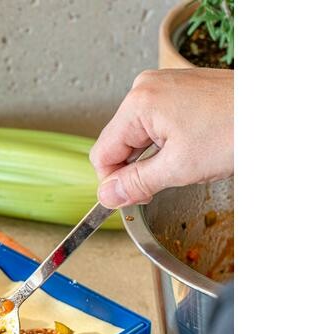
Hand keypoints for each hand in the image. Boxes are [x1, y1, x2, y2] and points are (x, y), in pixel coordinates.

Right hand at [89, 68, 232, 207]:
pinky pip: (159, 124)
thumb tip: (107, 196)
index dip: (115, 182)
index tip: (133, 199)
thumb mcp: (178, 169)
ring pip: (140, 136)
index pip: (103, 154)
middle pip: (120, 143)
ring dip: (156, 157)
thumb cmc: (235, 131)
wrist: (277, 112)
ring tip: (187, 162)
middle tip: (166, 184)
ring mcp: (164, 86)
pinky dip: (170, 143)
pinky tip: (193, 148)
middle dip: (139, 169)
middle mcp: (146, 88)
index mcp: (138, 104)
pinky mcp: (180, 90)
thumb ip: (135, 184)